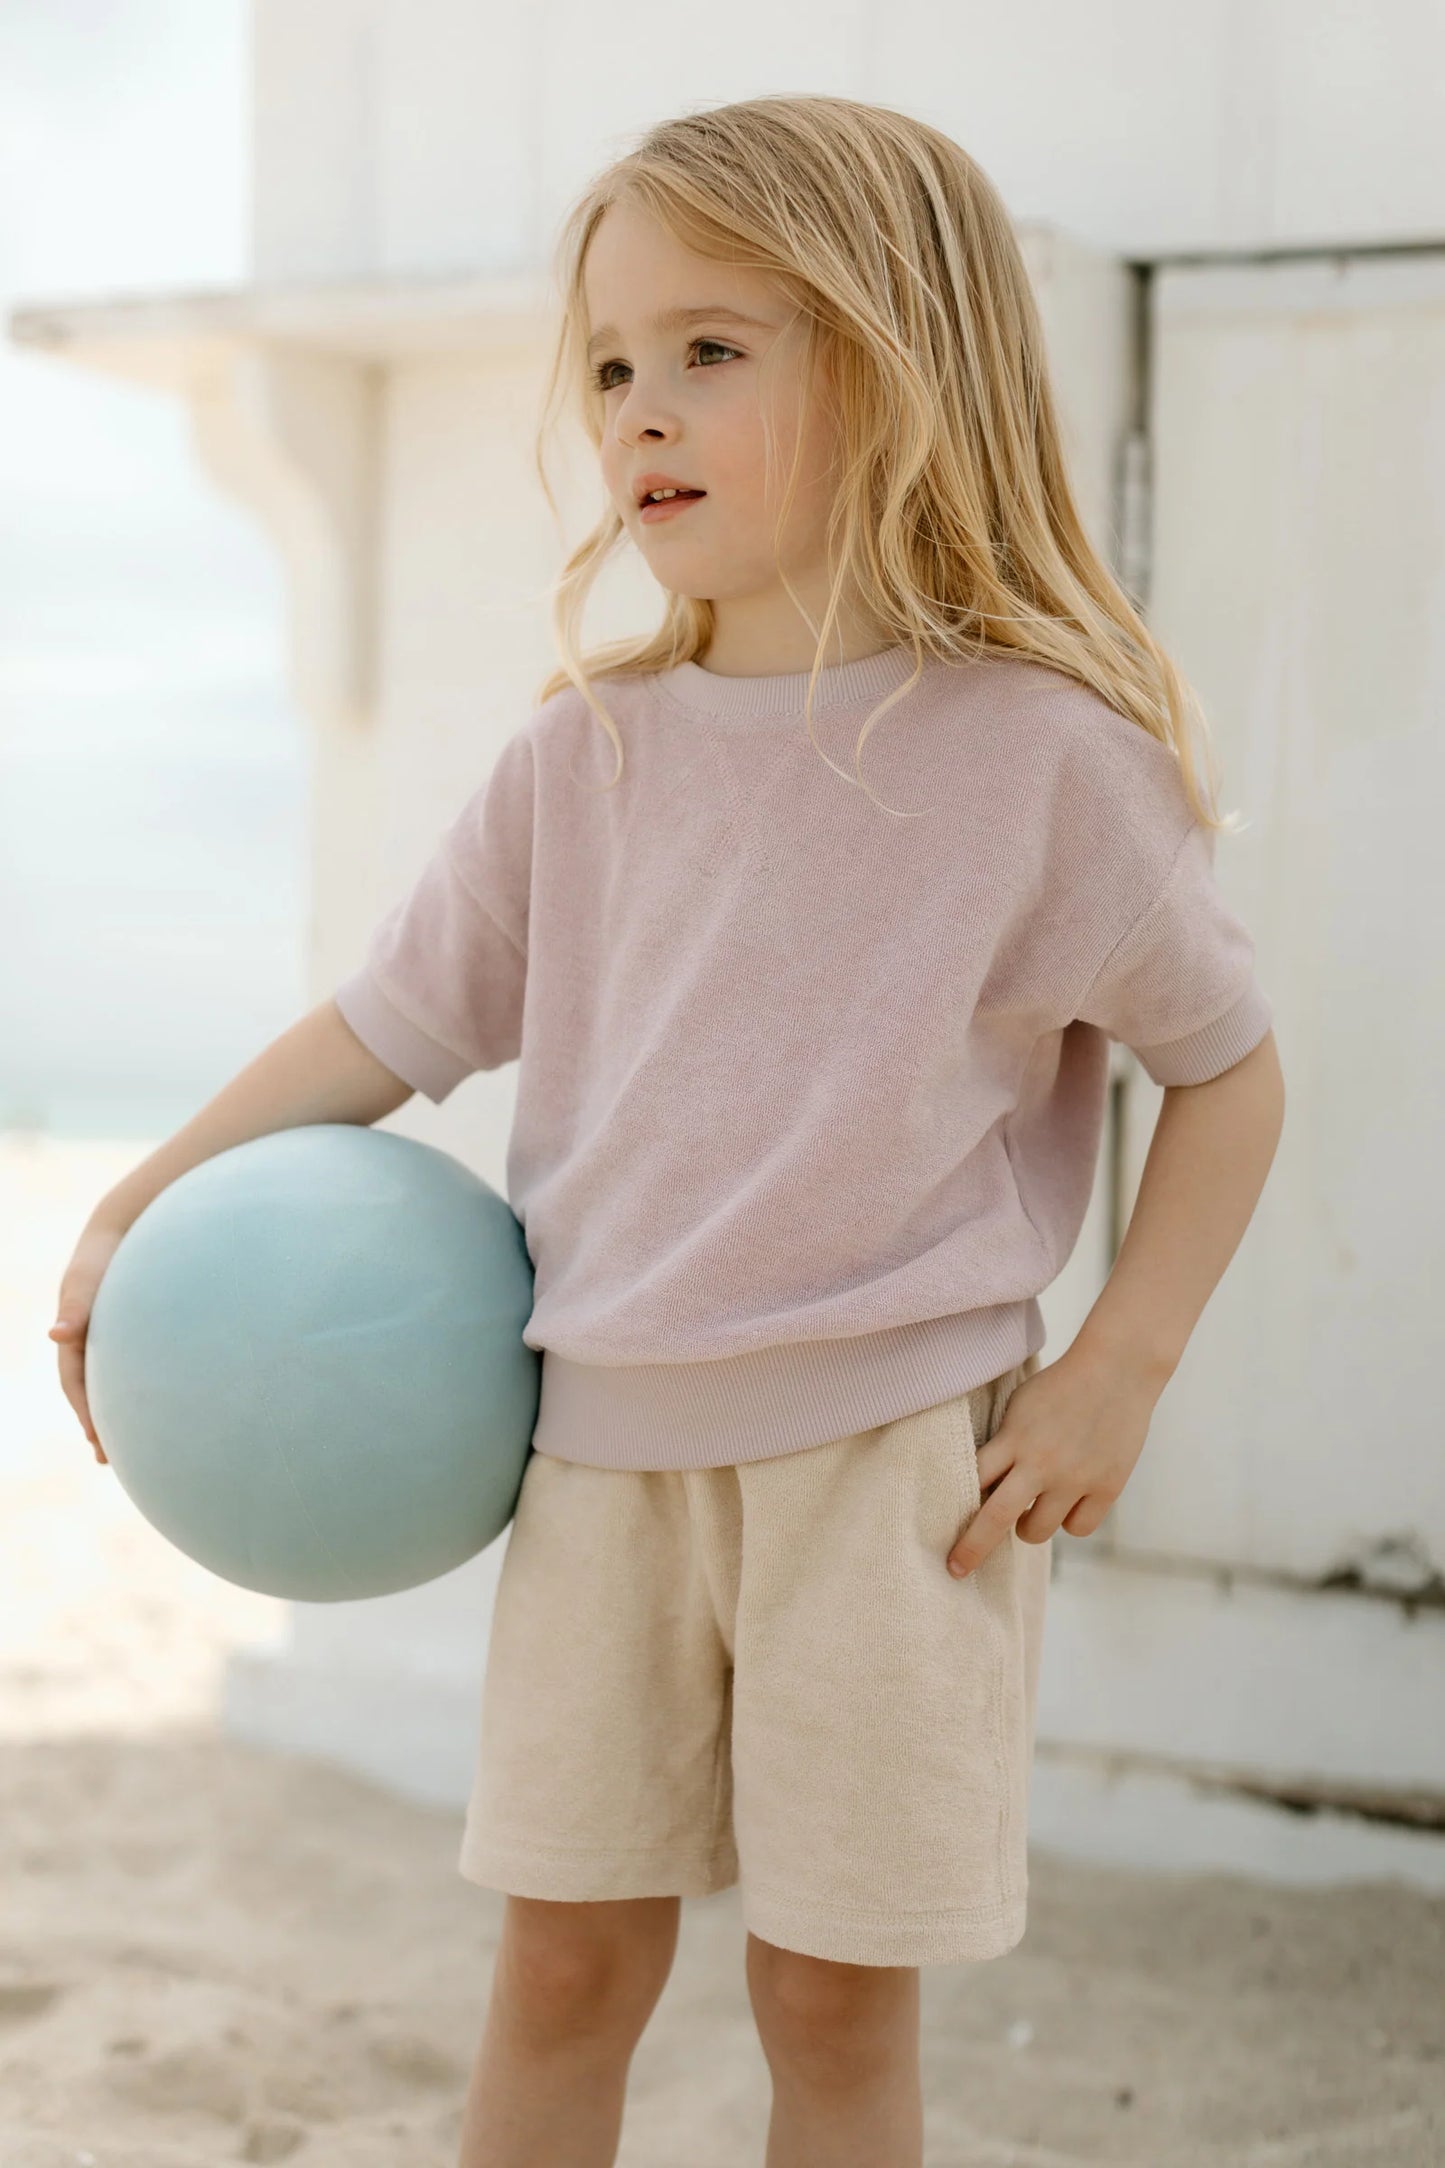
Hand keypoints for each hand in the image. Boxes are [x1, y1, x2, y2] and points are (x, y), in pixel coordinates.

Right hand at [49, 1218, 128, 1465]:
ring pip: (109, 1383)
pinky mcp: (133, 1334)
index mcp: (75, 1336)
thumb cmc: (106, 1255)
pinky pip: (130, 1369)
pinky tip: (152, 1406)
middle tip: (106, 1460)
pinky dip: (134, 1391)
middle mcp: (90, 1341)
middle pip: (90, 1391)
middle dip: (95, 1424)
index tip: (97, 1441)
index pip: (75, 1383)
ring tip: (125, 1448)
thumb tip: (57, 1333)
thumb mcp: (86, 1280)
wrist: (129, 1228)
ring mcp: (110, 1338)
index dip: (85, 1412)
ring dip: (112, 1413)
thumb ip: (75, 1307)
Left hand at [946, 1345, 1163, 1576]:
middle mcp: (1041, 1462)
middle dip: (972, 1548)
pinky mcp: (1107, 1487)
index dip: (953, 1511)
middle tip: (957, 1569)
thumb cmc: (1061, 1386)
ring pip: (1037, 1531)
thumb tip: (981, 1483)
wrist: (1119, 1370)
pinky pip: (1078, 1528)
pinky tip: (1069, 1503)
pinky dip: (1070, 1521)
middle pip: (996, 1518)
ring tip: (1032, 1509)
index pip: (972, 1481)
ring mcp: (1075, 1478)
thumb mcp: (1020, 1407)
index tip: (938, 1536)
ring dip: (1028, 1527)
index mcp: (1014, 1438)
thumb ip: (1004, 1444)